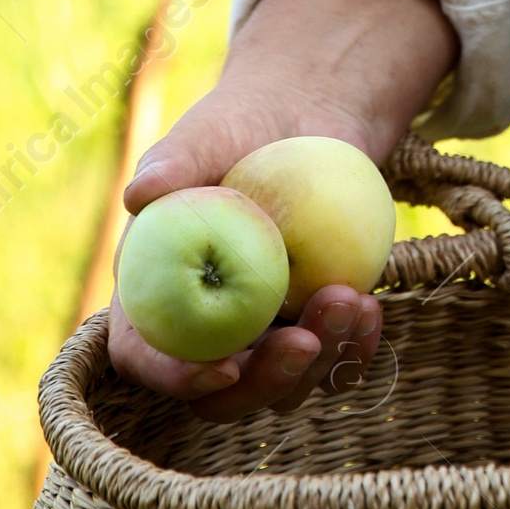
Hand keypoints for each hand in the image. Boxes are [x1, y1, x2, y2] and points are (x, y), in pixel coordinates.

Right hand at [106, 0, 457, 415]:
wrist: (305, 118)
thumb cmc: (239, 123)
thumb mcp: (205, 134)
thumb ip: (172, 164)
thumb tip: (137, 194)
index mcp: (154, 290)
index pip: (143, 355)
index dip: (175, 376)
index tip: (225, 367)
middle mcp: (203, 326)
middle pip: (222, 390)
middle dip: (266, 381)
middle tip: (306, 341)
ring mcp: (262, 332)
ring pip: (284, 384)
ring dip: (320, 358)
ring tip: (352, 300)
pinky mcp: (312, 323)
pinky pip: (333, 359)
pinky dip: (355, 346)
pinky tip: (372, 310)